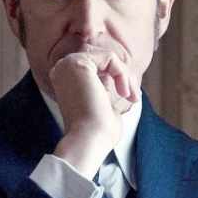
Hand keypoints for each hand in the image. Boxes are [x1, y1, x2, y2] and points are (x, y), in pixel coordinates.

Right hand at [50, 47, 140, 176]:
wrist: (89, 140)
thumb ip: (105, 89)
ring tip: (132, 96)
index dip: (117, 79)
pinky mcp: (78, 63)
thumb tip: (119, 82)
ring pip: (107, 57)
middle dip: (123, 75)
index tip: (131, 97)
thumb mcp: (102, 104)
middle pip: (102, 60)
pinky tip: (124, 92)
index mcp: (65, 79)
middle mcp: (62, 69)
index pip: (97, 67)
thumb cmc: (97, 130)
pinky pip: (109, 57)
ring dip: (125, 75)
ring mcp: (67, 64)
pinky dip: (122, 74)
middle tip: (135, 96)